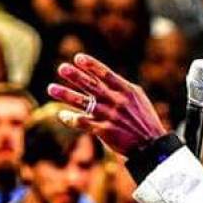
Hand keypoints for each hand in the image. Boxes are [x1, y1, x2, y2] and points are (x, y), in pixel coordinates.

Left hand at [48, 53, 167, 157]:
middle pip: (92, 86)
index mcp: (126, 91)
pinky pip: (83, 122)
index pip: (105, 74)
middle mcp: (116, 101)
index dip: (91, 65)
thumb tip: (104, 76)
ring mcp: (109, 116)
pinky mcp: (104, 131)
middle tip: (62, 69)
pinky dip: (71, 118)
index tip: (78, 58)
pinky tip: (62, 115)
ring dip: (66, 95)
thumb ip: (121, 87)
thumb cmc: (144, 120)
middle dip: (75, 76)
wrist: (151, 144)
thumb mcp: (138, 98)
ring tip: (51, 88)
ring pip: (83, 103)